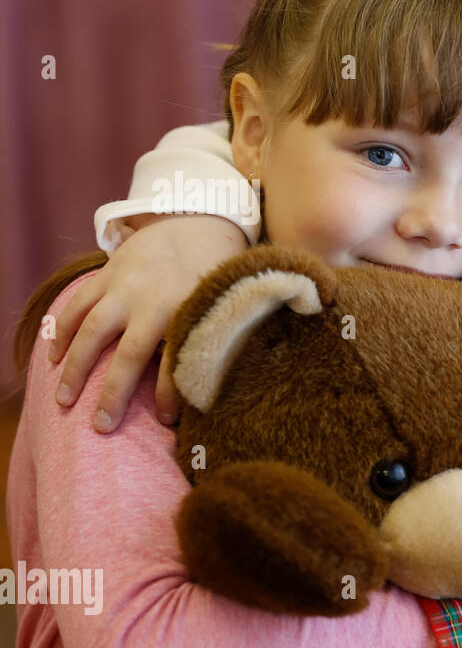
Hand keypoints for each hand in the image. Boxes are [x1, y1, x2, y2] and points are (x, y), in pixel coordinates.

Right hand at [49, 213, 247, 431]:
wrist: (197, 222)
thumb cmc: (214, 274)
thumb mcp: (221, 304)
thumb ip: (214, 338)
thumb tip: (215, 388)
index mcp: (189, 310)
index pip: (179, 361)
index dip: (172, 394)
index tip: (169, 421)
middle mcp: (154, 300)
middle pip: (129, 354)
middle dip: (113, 392)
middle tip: (102, 426)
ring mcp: (125, 285)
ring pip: (93, 331)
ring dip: (75, 367)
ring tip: (64, 399)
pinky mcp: (107, 272)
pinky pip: (77, 305)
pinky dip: (63, 331)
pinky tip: (54, 357)